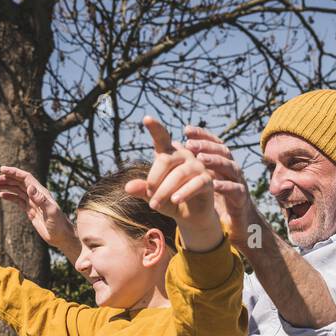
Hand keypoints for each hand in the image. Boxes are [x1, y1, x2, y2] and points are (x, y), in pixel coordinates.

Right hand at [0, 166, 78, 254]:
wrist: (61, 237)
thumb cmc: (59, 225)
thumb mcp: (51, 212)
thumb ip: (41, 200)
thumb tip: (29, 187)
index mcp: (41, 193)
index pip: (26, 178)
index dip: (14, 172)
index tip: (2, 169)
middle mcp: (36, 195)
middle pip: (20, 183)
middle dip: (7, 179)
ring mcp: (33, 203)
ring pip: (18, 190)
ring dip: (7, 186)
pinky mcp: (30, 211)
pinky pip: (18, 201)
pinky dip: (10, 196)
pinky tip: (2, 195)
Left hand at [125, 116, 222, 251]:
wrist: (191, 216)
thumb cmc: (170, 202)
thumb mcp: (154, 196)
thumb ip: (142, 190)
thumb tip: (128, 187)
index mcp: (170, 155)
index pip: (162, 138)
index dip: (156, 128)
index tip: (147, 119)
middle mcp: (185, 156)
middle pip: (165, 160)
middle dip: (154, 180)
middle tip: (148, 197)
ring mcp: (198, 166)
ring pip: (179, 174)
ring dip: (164, 191)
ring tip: (155, 205)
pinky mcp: (208, 180)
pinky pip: (195, 184)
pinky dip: (184, 193)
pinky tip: (175, 201)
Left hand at [182, 124, 254, 249]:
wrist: (235, 224)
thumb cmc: (216, 199)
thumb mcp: (203, 180)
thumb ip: (191, 164)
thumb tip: (174, 145)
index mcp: (222, 163)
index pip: (214, 143)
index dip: (202, 135)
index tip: (186, 129)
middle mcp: (232, 169)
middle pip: (222, 151)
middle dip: (206, 146)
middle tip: (190, 144)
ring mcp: (238, 182)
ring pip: (230, 167)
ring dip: (215, 162)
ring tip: (200, 159)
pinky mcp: (241, 199)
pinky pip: (235, 190)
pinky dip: (225, 186)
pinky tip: (213, 185)